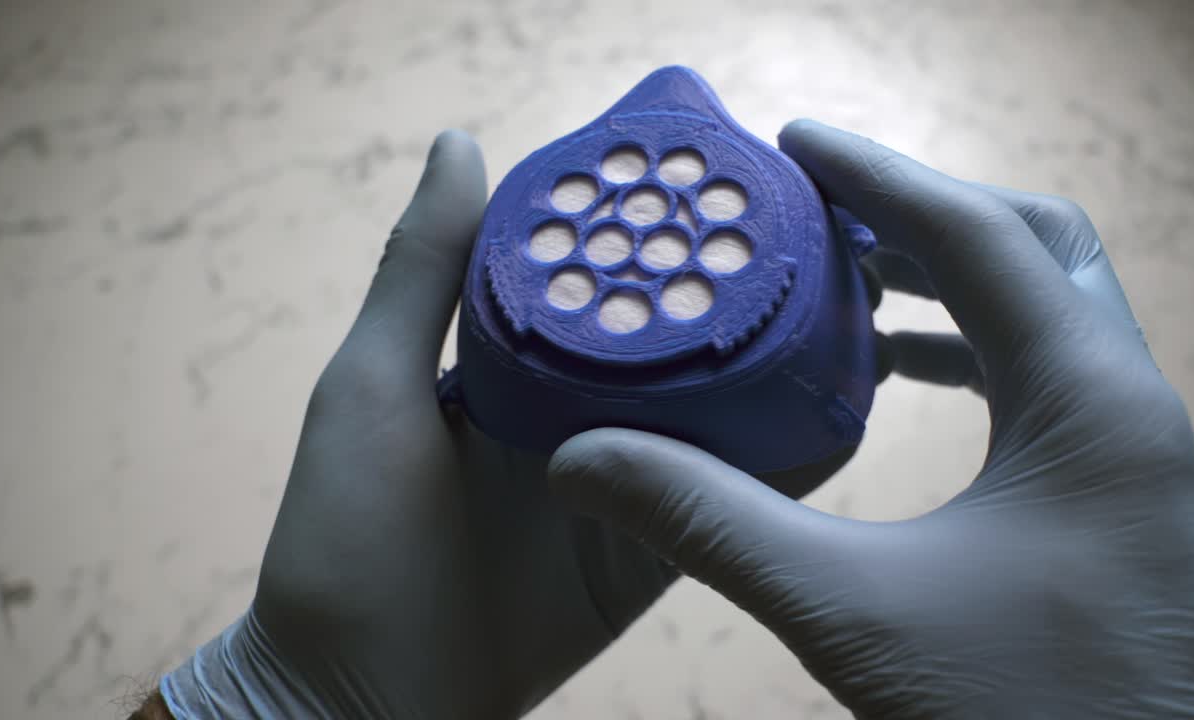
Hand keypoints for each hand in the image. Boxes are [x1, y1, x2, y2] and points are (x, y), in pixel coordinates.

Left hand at [159, 130, 877, 718]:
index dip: (656, 229)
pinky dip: (784, 464)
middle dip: (737, 291)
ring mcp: (628, 481)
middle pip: (675, 338)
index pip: (603, 277)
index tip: (721, 179)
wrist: (366, 696)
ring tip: (848, 307)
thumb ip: (424, 273)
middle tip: (815, 239)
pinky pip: (733, 501)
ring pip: (719, 412)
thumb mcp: (371, 386)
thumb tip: (464, 142)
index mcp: (518, 361)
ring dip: (775, 367)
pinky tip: (835, 411)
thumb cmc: (345, 539)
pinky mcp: (659, 549)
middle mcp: (582, 411)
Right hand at [549, 120, 1193, 717]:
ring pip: (1046, 312)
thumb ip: (712, 526)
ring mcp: (1131, 455)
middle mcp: (1127, 408)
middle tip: (824, 212)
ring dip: (951, 281)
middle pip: (1035, 247)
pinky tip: (900, 377)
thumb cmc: (1028, 719)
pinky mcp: (1116, 499)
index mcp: (1087, 403)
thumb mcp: (850, 614)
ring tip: (849, 282)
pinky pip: (1046, 378)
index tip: (797, 146)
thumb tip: (585, 462)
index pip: (978, 236)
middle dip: (927, 213)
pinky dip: (972, 351)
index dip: (879, 179)